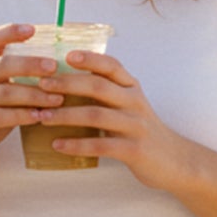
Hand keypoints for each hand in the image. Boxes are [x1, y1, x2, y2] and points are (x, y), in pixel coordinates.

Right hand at [0, 24, 66, 172]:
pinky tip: (40, 117)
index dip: (10, 31)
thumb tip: (63, 62)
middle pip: (2, 64)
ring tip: (58, 99)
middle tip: (55, 67)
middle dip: (31, 64)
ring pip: (5, 92)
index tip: (33, 29)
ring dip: (34, 95)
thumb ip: (23, 77)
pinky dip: (22, 115)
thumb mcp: (7, 92)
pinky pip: (0, 116)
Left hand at [35, 49, 190, 190]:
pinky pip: (100, 145)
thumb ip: (108, 93)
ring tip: (42, 116)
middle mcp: (135, 102)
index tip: (66, 55)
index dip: (89, 59)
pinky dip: (76, 144)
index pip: (111, 66)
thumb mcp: (129, 106)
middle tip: (41, 84)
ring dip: (66, 115)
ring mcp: (135, 126)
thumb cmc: (142, 131)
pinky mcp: (134, 150)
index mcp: (132, 88)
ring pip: (96, 115)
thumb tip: (66, 82)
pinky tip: (57, 144)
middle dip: (67, 84)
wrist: (175, 161)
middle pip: (98, 87)